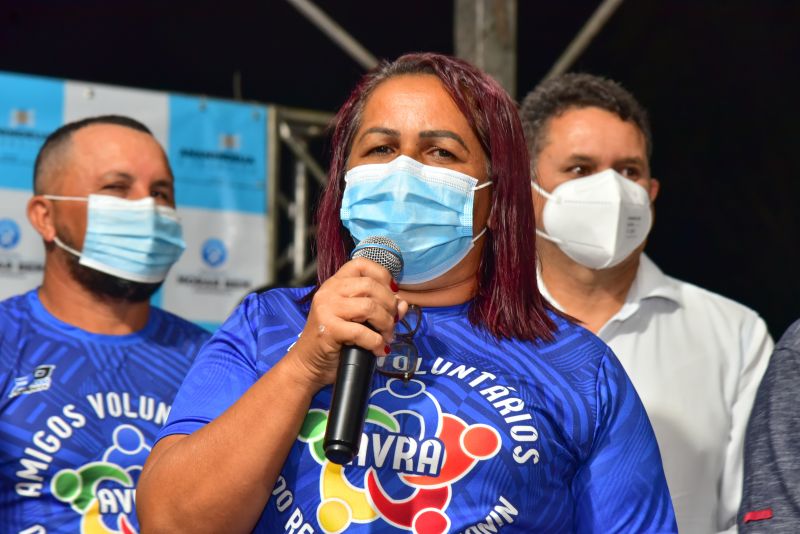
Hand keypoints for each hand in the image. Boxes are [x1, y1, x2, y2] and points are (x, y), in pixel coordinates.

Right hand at [288, 257, 407, 389]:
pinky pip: (362, 332)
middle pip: (370, 286)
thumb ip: (381, 308)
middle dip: (389, 305)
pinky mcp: (328, 329)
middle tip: (392, 323)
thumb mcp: (359, 319)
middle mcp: (329, 291)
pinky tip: (379, 350)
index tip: (392, 293)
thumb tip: (403, 304)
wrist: (309, 364)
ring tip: (386, 337)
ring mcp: (327, 308)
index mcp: (336, 283)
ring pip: (369, 307)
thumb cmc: (335, 341)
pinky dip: (377, 342)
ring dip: (385, 324)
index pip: (362, 264)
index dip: (383, 275)